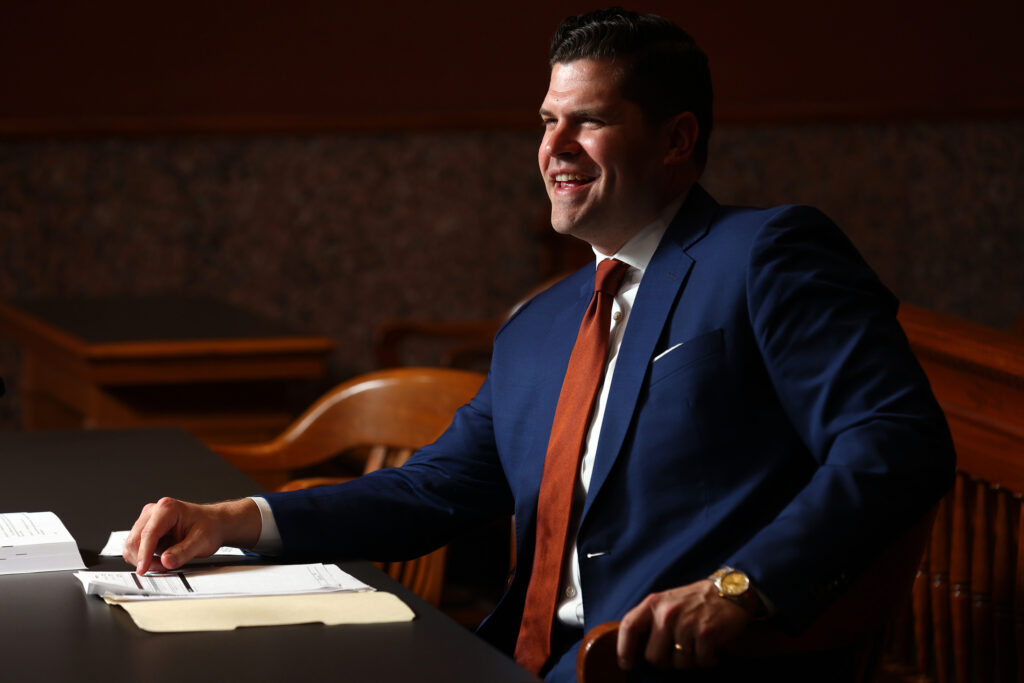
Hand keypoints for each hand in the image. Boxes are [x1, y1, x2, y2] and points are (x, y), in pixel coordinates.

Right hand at [123, 497, 260, 572]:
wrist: (213, 524)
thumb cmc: (209, 528)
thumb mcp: (202, 542)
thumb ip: (184, 552)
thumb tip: (165, 561)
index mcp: (167, 509)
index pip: (149, 534)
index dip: (144, 554)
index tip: (144, 569)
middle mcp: (154, 511)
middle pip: (135, 540)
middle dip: (144, 559)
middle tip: (162, 568)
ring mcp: (147, 520)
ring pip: (132, 545)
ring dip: (143, 559)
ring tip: (164, 562)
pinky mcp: (145, 530)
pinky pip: (135, 547)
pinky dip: (143, 557)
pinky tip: (158, 559)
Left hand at [617, 579, 751, 670]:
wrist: (729, 590)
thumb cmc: (695, 601)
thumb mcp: (667, 602)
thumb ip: (651, 621)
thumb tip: (635, 652)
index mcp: (654, 603)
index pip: (629, 627)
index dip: (623, 649)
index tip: (626, 664)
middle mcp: (667, 613)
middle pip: (653, 657)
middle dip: (665, 662)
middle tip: (678, 652)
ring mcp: (686, 623)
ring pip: (678, 664)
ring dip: (689, 661)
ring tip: (696, 646)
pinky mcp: (705, 633)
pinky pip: (700, 662)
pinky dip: (706, 660)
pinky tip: (710, 647)